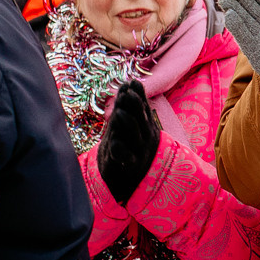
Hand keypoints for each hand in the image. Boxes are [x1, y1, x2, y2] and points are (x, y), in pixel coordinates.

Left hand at [97, 81, 160, 204]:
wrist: (130, 178)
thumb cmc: (129, 145)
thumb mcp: (131, 123)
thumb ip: (131, 105)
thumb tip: (131, 81)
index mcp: (146, 125)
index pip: (143, 107)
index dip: (139, 95)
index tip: (131, 83)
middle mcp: (145, 137)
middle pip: (141, 119)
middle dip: (134, 106)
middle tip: (125, 94)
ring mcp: (139, 151)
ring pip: (134, 135)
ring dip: (127, 124)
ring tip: (118, 113)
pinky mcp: (129, 165)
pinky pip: (125, 156)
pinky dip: (119, 149)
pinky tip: (113, 142)